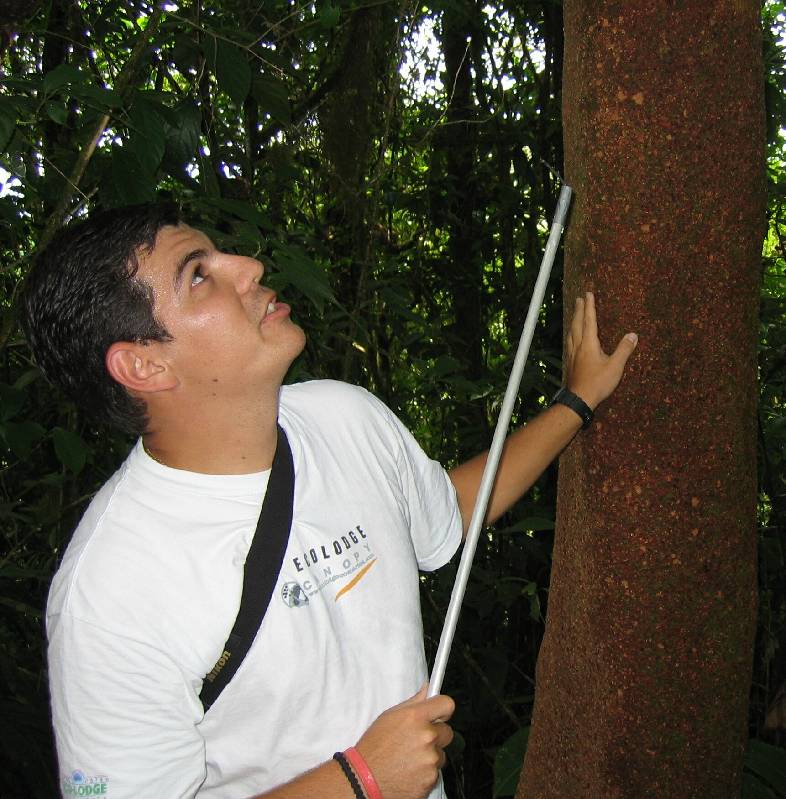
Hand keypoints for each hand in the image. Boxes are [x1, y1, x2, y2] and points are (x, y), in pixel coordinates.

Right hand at [355, 686, 454, 798]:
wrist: (365, 779)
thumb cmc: (374, 747)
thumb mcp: (389, 717)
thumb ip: (413, 702)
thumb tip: (427, 689)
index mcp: (416, 717)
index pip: (446, 705)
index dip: (443, 709)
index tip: (440, 713)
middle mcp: (426, 737)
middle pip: (447, 731)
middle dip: (436, 735)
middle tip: (418, 740)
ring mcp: (430, 759)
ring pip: (440, 754)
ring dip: (430, 756)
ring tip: (409, 758)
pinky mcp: (431, 779)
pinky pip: (435, 772)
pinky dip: (426, 772)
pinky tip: (409, 770)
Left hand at [566, 292, 637, 408]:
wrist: (579, 400)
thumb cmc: (597, 383)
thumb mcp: (615, 367)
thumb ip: (624, 349)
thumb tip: (633, 335)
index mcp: (589, 344)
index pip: (589, 320)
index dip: (589, 306)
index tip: (588, 294)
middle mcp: (578, 346)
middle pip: (577, 323)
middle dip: (579, 310)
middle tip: (579, 299)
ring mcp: (572, 355)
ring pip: (571, 333)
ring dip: (573, 321)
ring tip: (574, 314)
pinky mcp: (570, 363)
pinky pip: (569, 343)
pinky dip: (571, 334)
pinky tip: (572, 339)